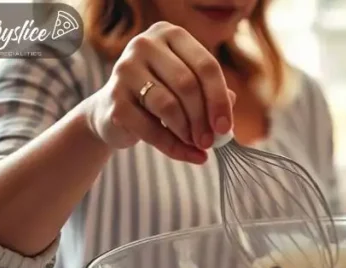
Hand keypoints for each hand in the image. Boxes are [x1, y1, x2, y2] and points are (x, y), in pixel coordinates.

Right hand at [83, 22, 233, 163]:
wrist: (115, 112)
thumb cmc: (162, 96)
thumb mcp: (190, 89)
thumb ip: (213, 93)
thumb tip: (231, 103)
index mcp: (170, 34)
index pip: (206, 65)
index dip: (219, 99)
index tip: (225, 127)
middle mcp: (145, 44)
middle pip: (187, 84)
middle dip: (203, 118)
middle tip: (210, 141)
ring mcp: (125, 68)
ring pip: (169, 105)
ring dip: (188, 132)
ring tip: (198, 145)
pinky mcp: (114, 98)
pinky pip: (150, 128)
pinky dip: (172, 146)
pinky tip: (186, 154)